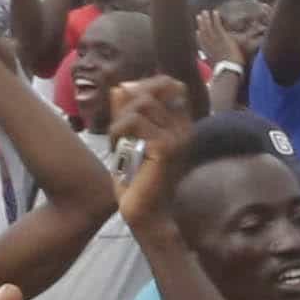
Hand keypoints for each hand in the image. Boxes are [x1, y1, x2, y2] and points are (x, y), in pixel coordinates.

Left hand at [105, 74, 193, 226]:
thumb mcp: (130, 139)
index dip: (145, 86)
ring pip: (142, 103)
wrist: (146, 215)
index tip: (125, 105)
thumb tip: (120, 86)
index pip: (170, 84)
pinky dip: (117, 131)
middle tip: (117, 128)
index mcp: (182, 125)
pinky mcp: (165, 147)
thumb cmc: (138, 181)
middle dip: (126, 104)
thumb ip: (127, 113)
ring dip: (120, 119)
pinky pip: (134, 121)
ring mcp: (177, 137)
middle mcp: (185, 128)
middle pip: (152, 90)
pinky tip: (115, 148)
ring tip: (116, 139)